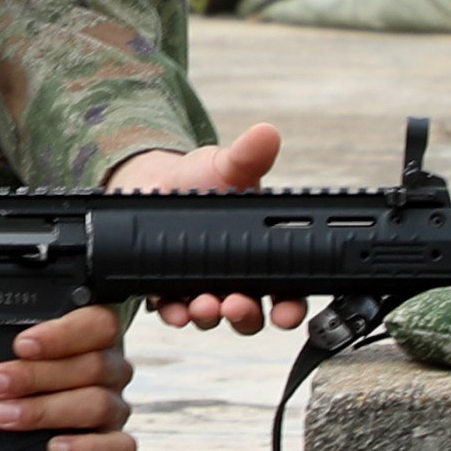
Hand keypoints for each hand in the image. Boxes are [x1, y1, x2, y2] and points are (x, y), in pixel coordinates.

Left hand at [0, 302, 147, 450]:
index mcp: (88, 337)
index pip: (98, 323)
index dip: (63, 334)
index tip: (21, 345)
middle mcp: (107, 370)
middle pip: (94, 365)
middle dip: (36, 375)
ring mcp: (113, 408)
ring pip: (99, 404)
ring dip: (47, 410)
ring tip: (4, 416)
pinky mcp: (113, 445)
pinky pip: (119, 446)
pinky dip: (87, 448)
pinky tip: (54, 448)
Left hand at [105, 125, 308, 332]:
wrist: (159, 182)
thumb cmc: (205, 178)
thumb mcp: (229, 166)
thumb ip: (249, 157)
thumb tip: (266, 134)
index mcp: (262, 256)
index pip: (286, 291)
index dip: (290, 307)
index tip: (287, 313)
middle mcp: (236, 279)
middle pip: (250, 314)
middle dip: (246, 316)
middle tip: (237, 305)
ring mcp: (203, 288)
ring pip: (214, 316)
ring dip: (209, 316)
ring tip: (203, 304)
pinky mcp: (170, 288)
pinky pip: (175, 310)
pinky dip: (174, 312)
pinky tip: (173, 308)